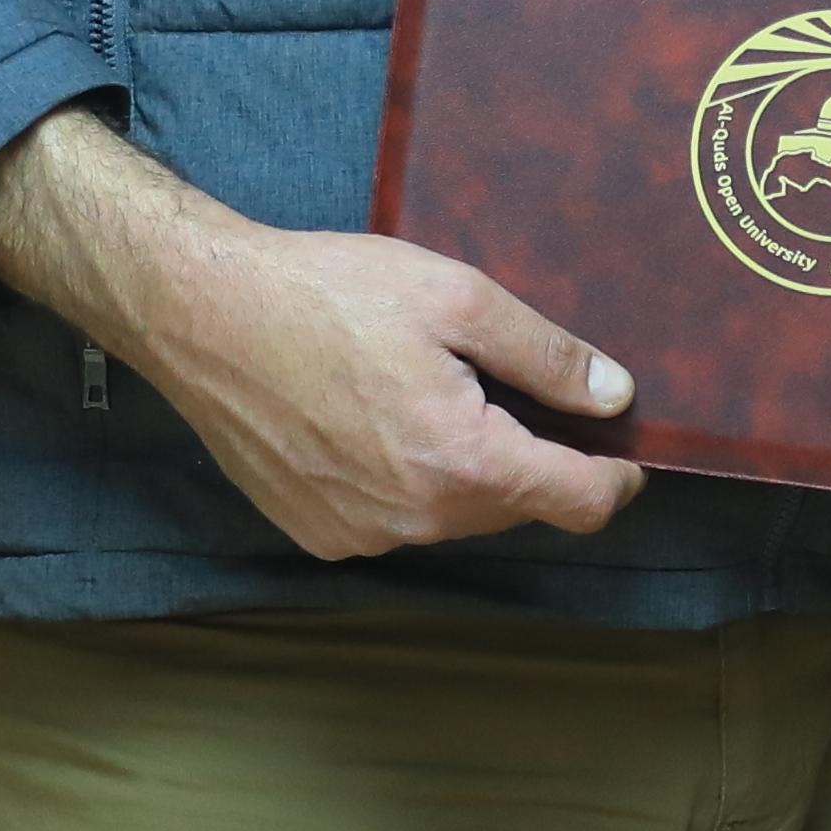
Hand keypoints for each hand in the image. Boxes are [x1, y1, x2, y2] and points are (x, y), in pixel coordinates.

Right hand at [0, 107, 649, 558]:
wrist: (203, 314)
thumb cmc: (329, 294)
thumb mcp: (457, 298)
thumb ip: (547, 356)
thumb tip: (616, 397)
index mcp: (463, 464)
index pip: (578, 504)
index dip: (617, 479)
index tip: (627, 453)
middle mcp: (415, 521)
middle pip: (516, 507)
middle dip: (536, 460)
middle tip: (521, 393)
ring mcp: (360, 536)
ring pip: (454, 515)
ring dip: (468, 470)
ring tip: (441, 394)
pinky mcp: (317, 533)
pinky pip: (395, 519)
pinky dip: (408, 481)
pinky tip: (381, 420)